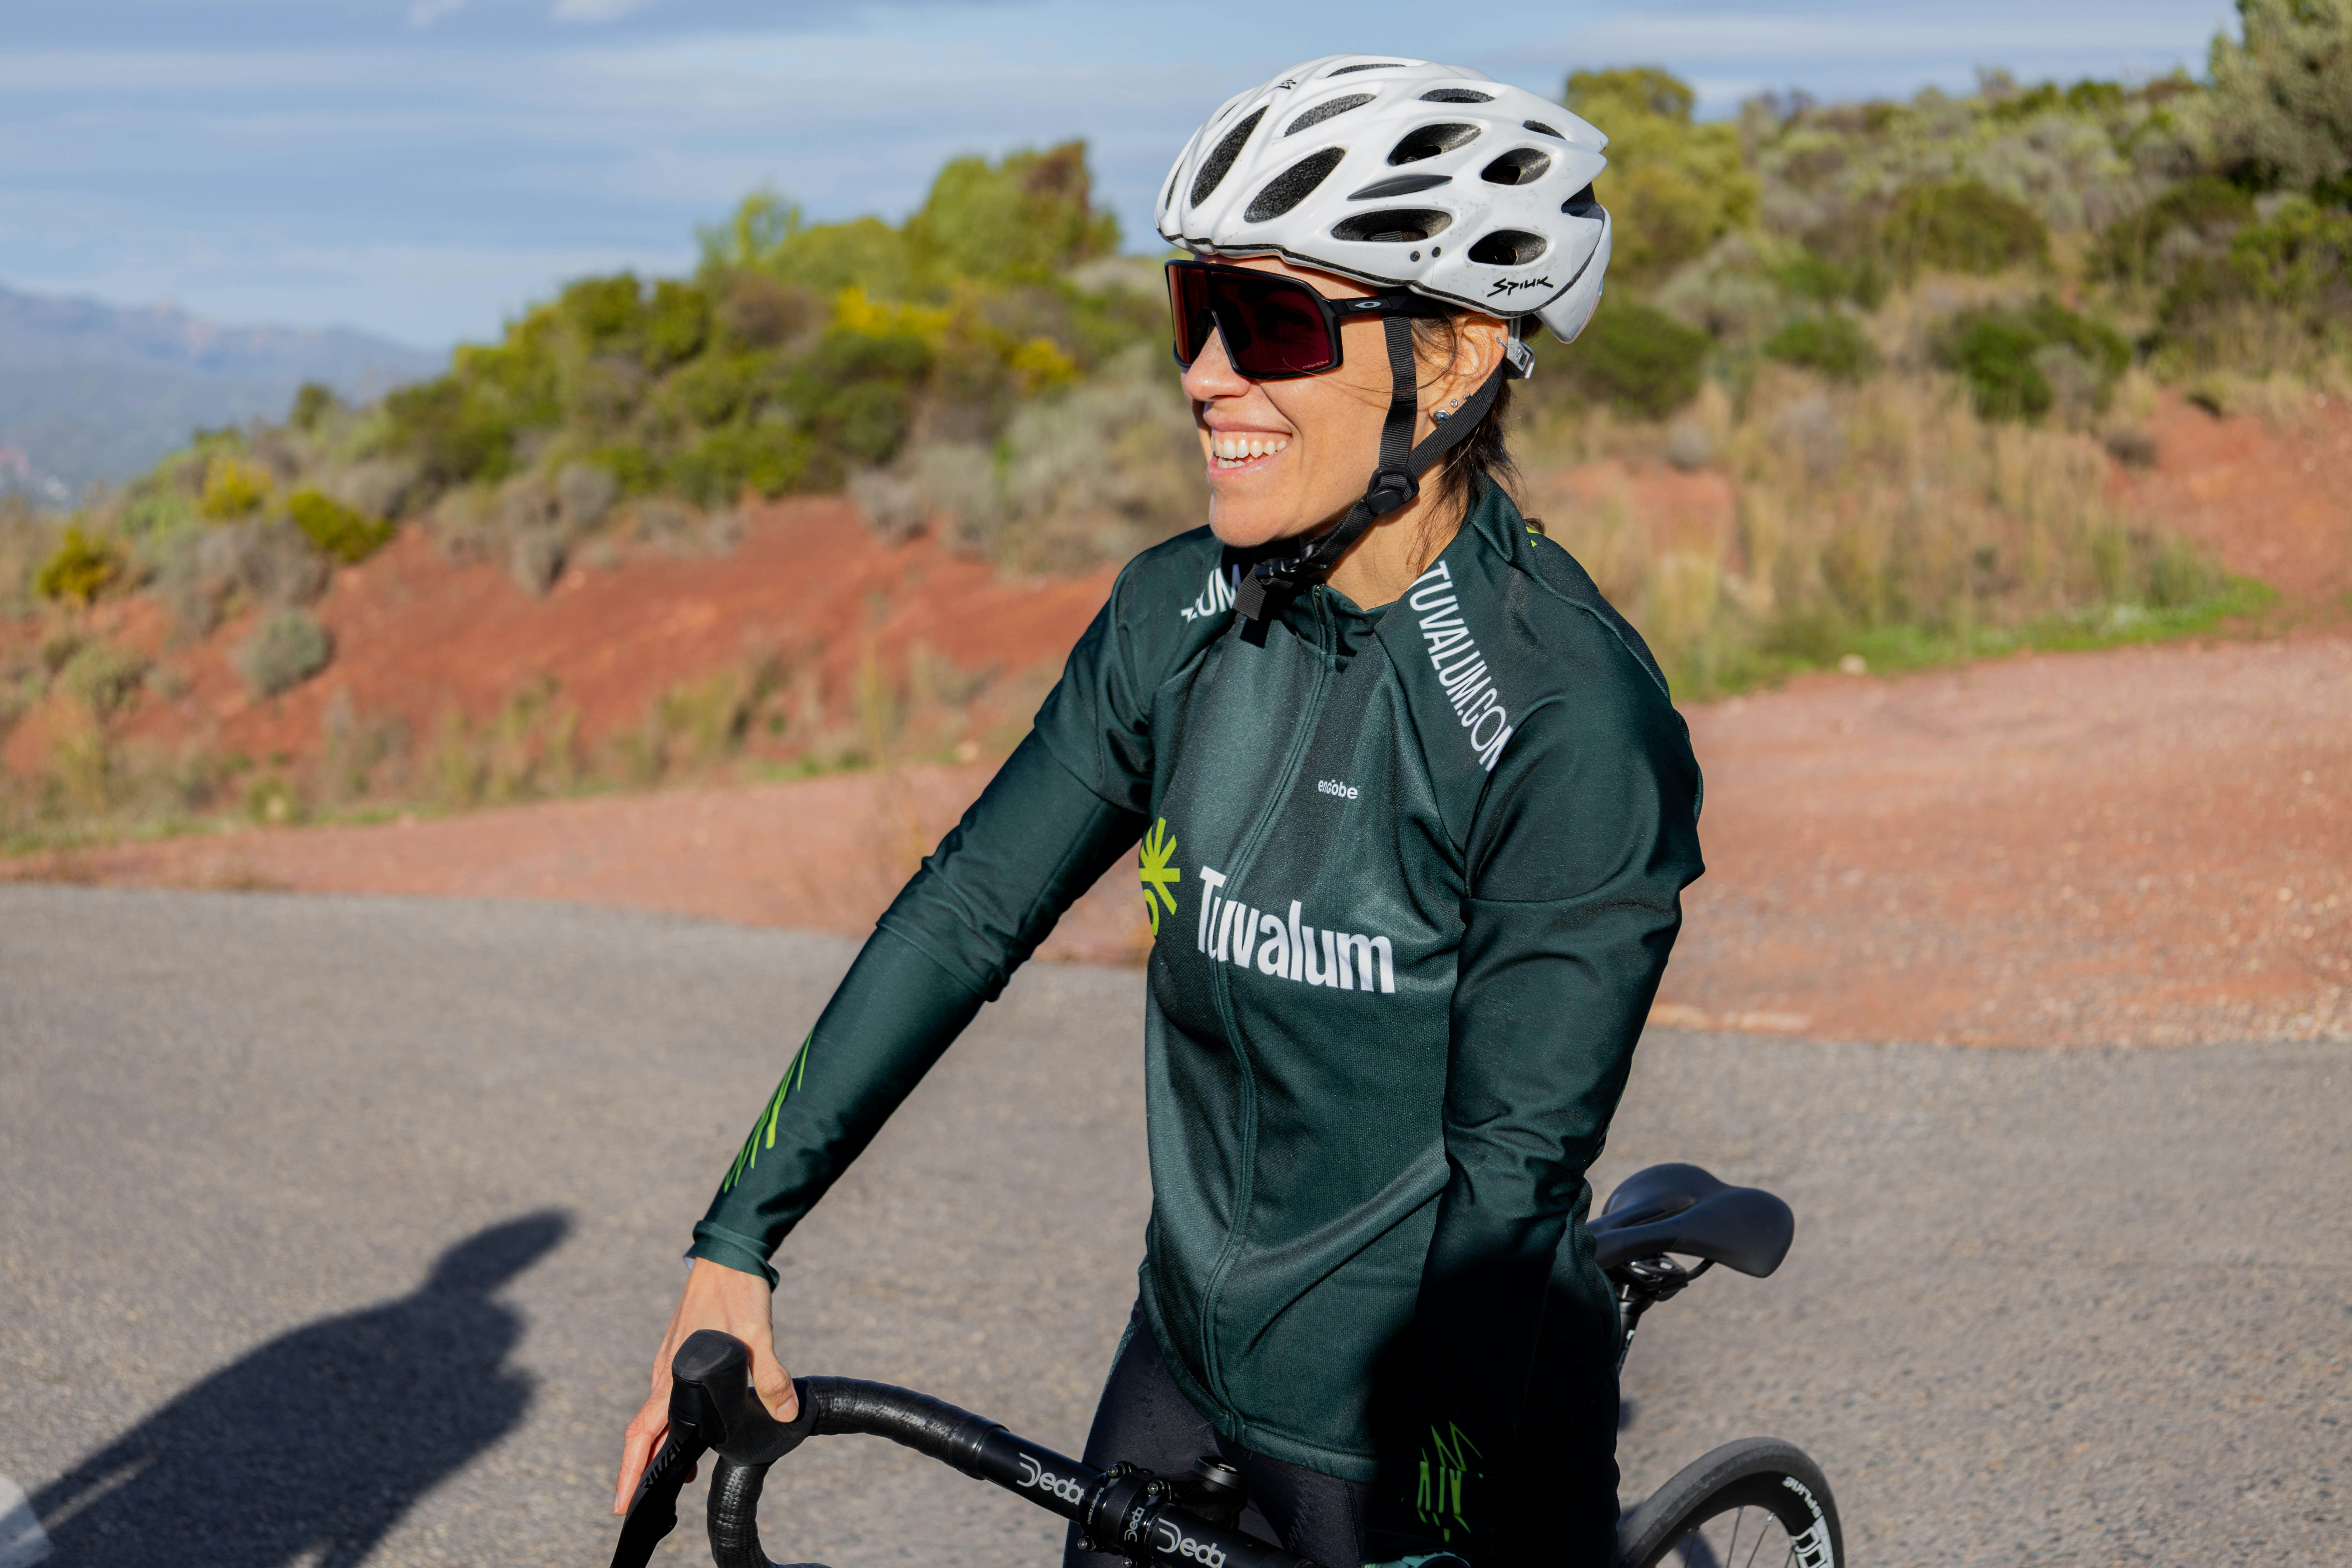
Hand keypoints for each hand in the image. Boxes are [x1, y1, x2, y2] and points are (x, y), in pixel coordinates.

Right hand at [613, 1257, 798, 1514]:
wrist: (727, 1256)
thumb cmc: (737, 1293)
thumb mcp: (758, 1335)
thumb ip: (771, 1376)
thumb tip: (785, 1413)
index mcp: (674, 1376)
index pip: (643, 1432)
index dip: (633, 1470)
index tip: (626, 1502)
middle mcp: (664, 1374)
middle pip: (643, 1432)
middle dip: (640, 1469)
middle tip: (645, 1503)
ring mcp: (668, 1364)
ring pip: (655, 1415)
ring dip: (659, 1446)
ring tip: (677, 1476)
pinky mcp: (678, 1354)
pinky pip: (665, 1398)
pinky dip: (670, 1421)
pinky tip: (692, 1429)